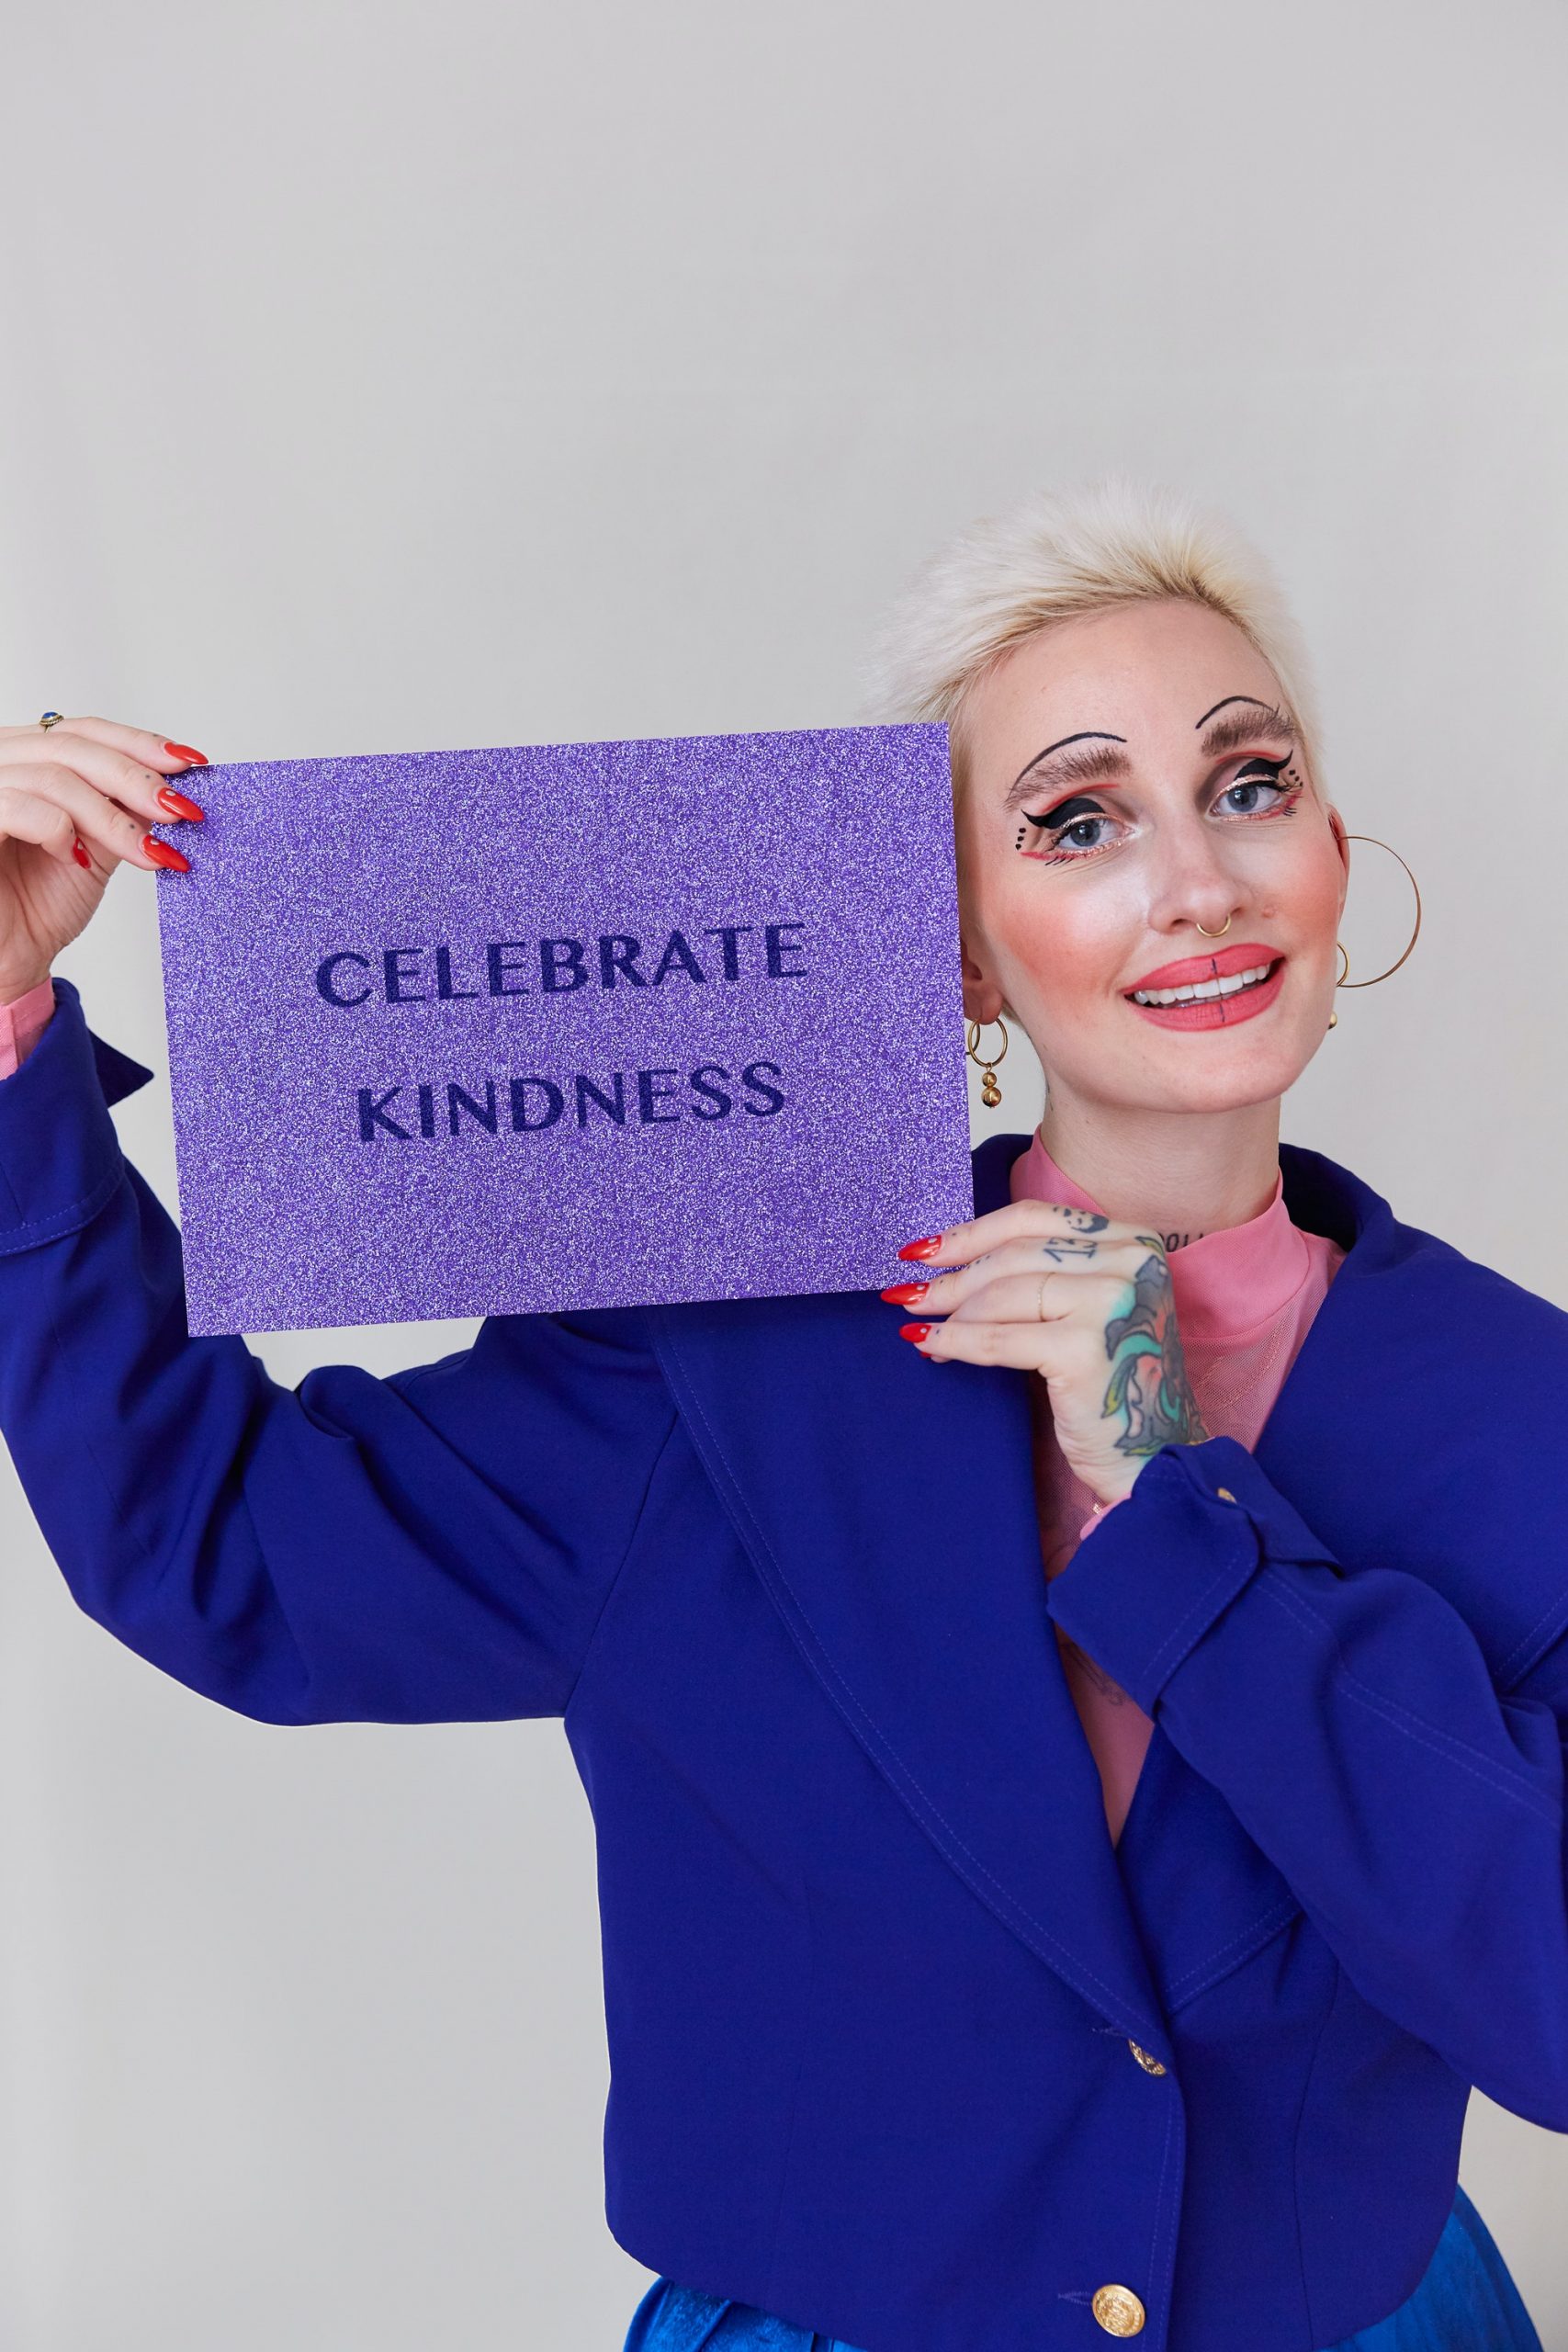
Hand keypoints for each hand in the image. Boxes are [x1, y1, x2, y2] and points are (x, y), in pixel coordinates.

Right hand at [0, 716, 207, 1000]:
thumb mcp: (98, 848)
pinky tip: (78, 859)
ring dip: (112, 817)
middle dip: (136, 779)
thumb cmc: (40, 904)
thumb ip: (124, 810)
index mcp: (27, 759)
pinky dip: (59, 830)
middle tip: (180, 810)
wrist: (9, 958)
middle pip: (72, 746)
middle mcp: (0, 763)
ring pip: (53, 778)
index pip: (83, 730)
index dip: (138, 743)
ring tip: (149, 852)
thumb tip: (174, 786)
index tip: (188, 764)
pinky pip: (18, 807)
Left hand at [883, 1200, 1209, 1507]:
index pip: (1035, 1219)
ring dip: (950, 1311)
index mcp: (1134, 1241)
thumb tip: (948, 1258)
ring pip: (1005, 1293)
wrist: (1154, 1456)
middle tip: (905, 1293)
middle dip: (952, 1275)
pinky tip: (928, 1347)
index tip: (925, 1251)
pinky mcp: (1086, 1347)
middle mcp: (1130, 1262)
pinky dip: (956, 1342)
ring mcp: (1112, 1302)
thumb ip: (1047, 1273)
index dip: (972, 1232)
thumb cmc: (1114, 1384)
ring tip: (918, 1323)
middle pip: (1015, 1254)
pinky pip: (1000, 1339)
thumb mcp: (1091, 1308)